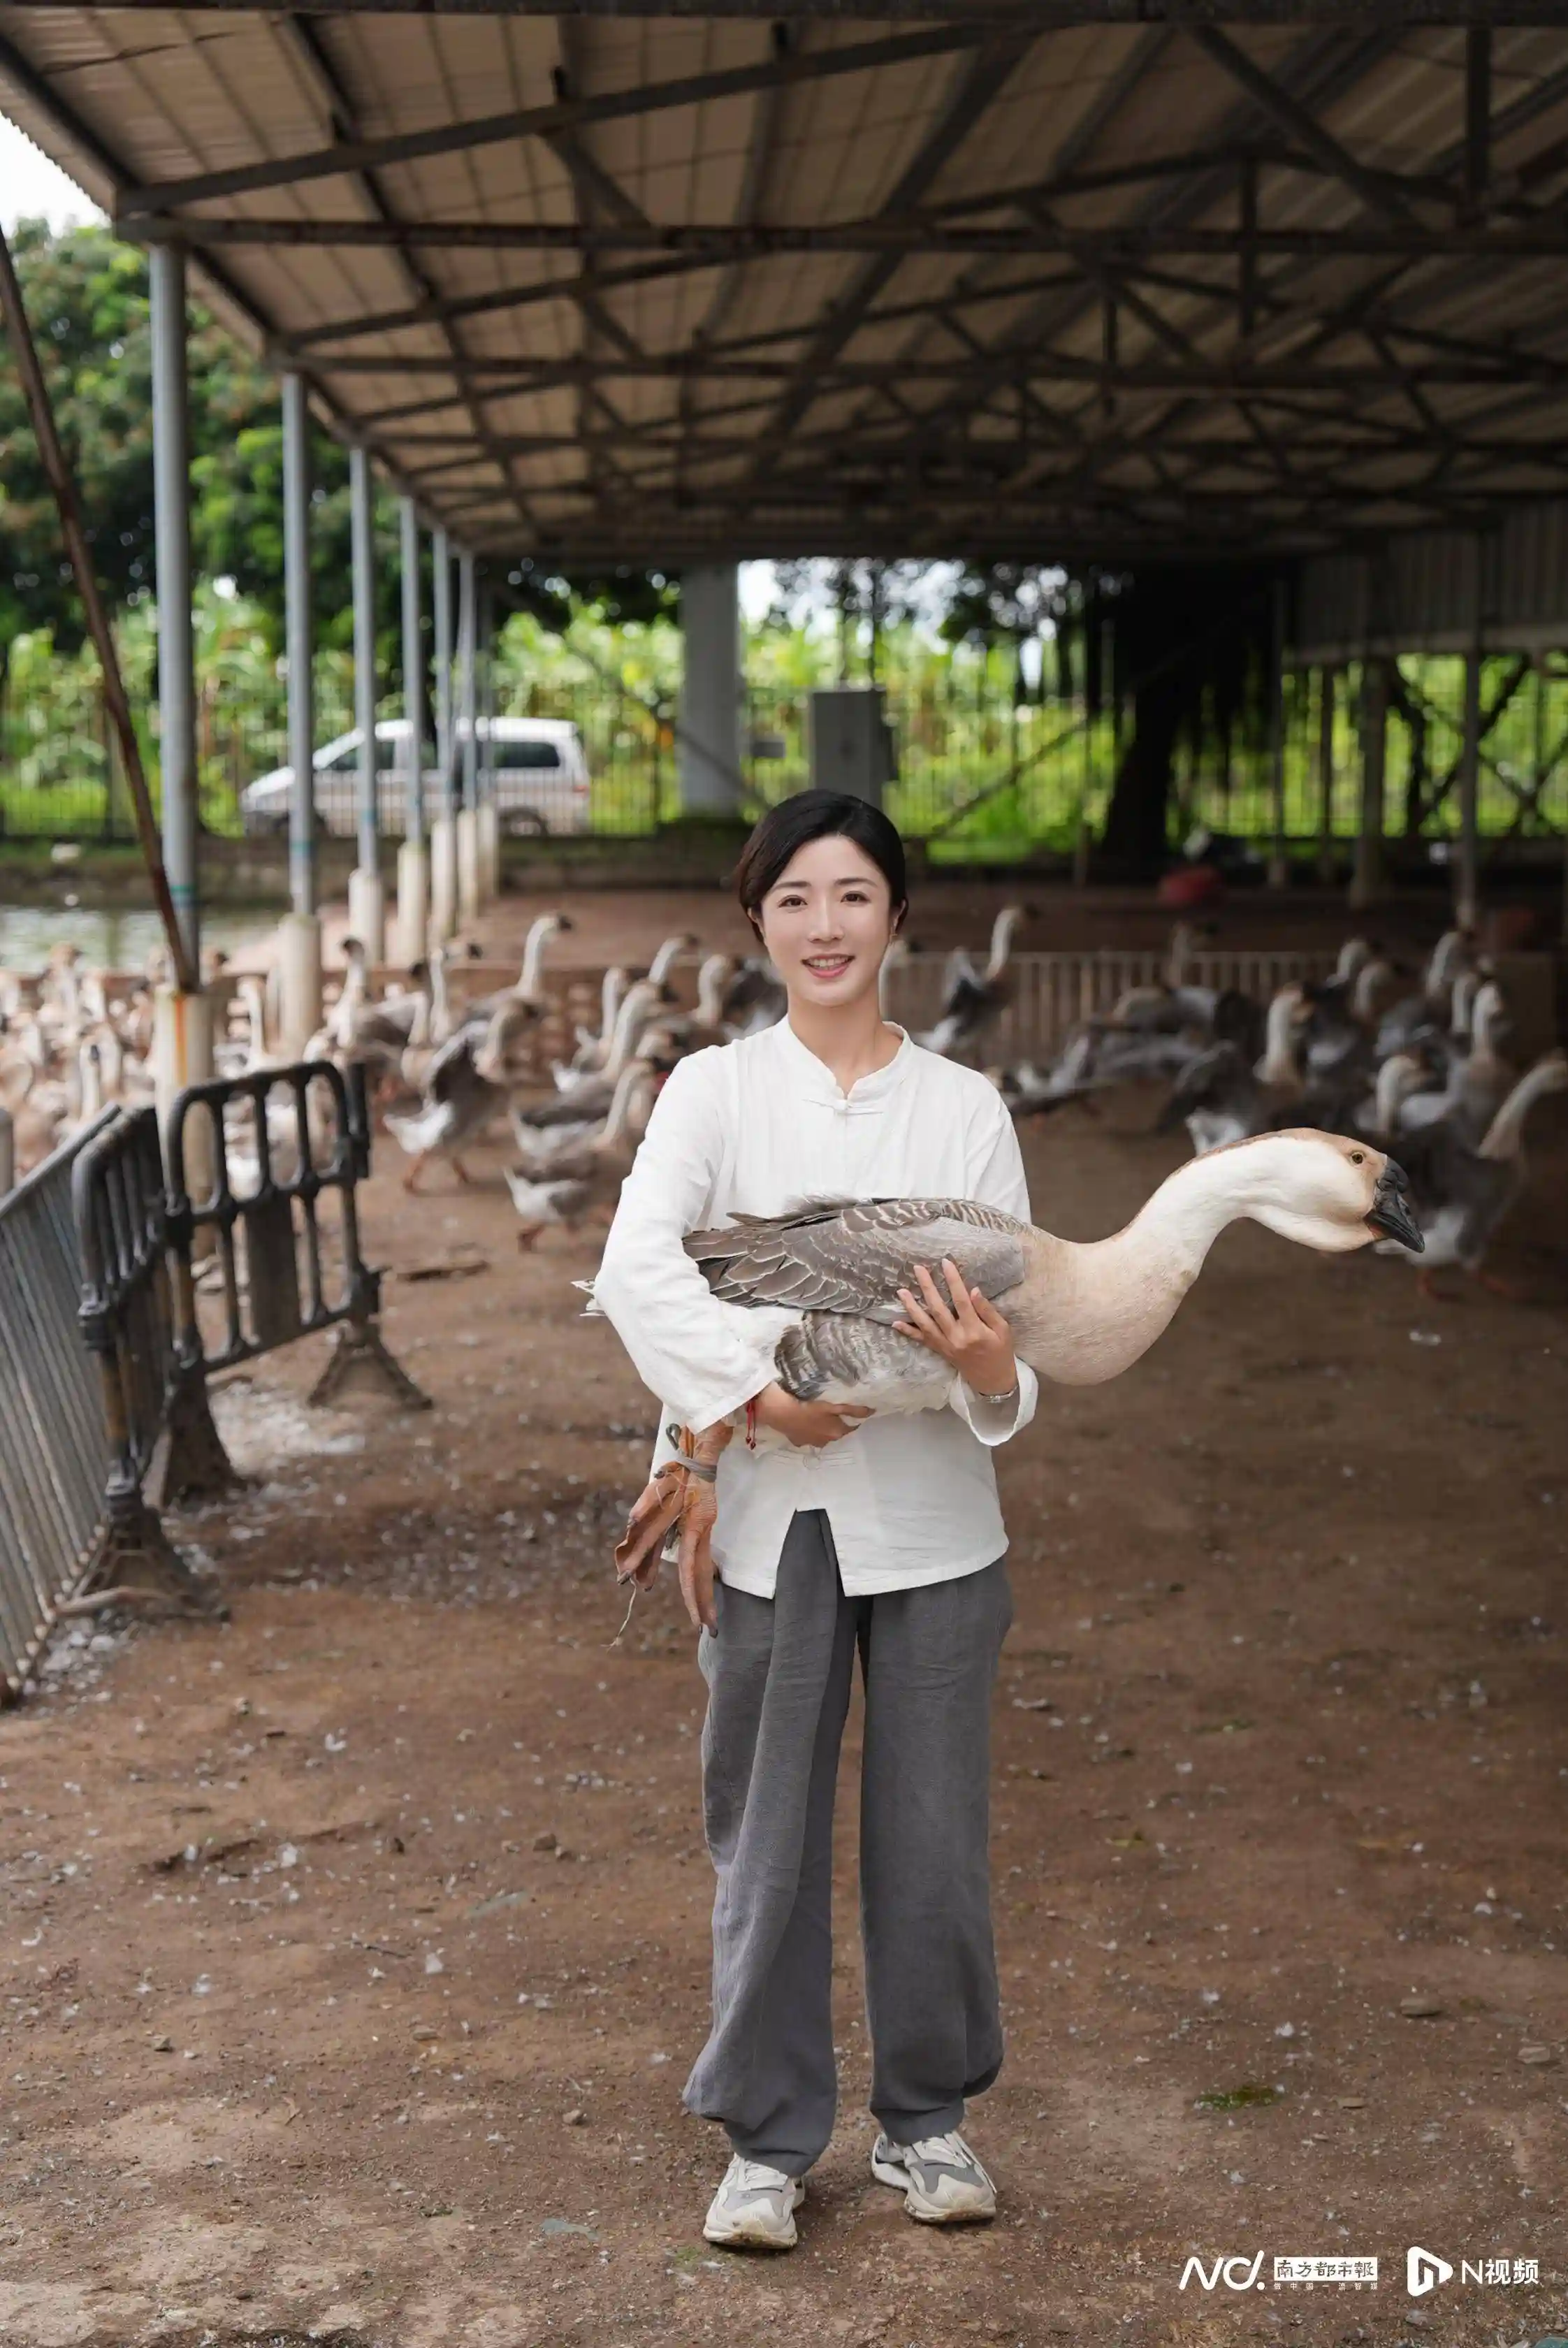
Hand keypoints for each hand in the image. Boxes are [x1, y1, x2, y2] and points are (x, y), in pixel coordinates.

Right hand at [752, 1381, 873, 1449]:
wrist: (784, 1413)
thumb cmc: (811, 1408)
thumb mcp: (833, 1407)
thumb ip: (853, 1410)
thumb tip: (872, 1412)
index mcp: (836, 1433)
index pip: (851, 1428)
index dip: (852, 1420)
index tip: (850, 1413)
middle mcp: (826, 1442)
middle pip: (836, 1433)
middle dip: (836, 1425)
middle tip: (831, 1413)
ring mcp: (812, 1443)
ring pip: (822, 1436)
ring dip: (822, 1429)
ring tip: (817, 1418)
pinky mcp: (799, 1442)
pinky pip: (808, 1437)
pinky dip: (808, 1432)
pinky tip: (804, 1423)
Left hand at [894, 1258, 1017, 1396]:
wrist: (992, 1380)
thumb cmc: (1001, 1352)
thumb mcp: (1003, 1330)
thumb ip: (987, 1310)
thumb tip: (973, 1290)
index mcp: (974, 1331)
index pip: (961, 1301)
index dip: (953, 1280)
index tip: (945, 1263)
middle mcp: (956, 1338)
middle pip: (938, 1309)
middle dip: (927, 1287)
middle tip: (918, 1269)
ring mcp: (945, 1346)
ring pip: (925, 1324)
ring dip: (911, 1307)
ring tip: (901, 1291)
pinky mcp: (940, 1351)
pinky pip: (922, 1340)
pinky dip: (908, 1332)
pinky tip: (896, 1323)